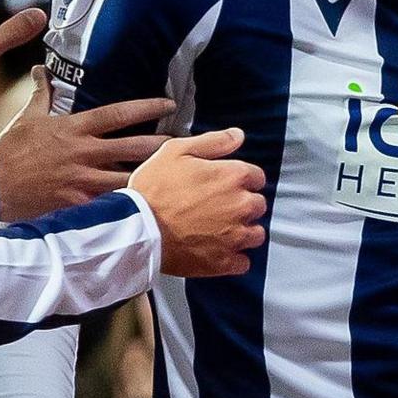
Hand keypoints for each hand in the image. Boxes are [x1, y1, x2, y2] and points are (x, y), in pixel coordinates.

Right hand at [0, 68, 171, 220]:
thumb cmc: (11, 149)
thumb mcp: (27, 117)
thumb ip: (41, 93)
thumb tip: (40, 69)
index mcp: (73, 128)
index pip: (117, 114)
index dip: (146, 108)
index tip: (168, 104)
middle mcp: (83, 152)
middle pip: (131, 147)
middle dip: (159, 145)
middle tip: (183, 142)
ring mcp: (81, 179)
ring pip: (126, 178)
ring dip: (150, 177)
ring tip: (174, 176)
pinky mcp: (76, 203)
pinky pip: (107, 204)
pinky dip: (126, 205)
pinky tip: (146, 207)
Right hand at [129, 127, 265, 276]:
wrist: (138, 229)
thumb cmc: (153, 190)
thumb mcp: (176, 151)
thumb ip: (213, 142)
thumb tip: (238, 136)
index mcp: (233, 176)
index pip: (257, 176)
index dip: (240, 179)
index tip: (225, 184)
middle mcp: (241, 205)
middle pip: (258, 205)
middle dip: (242, 204)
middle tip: (217, 207)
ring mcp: (235, 236)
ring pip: (256, 234)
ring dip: (243, 231)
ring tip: (219, 230)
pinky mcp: (225, 262)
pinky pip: (244, 262)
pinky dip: (234, 258)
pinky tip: (217, 250)